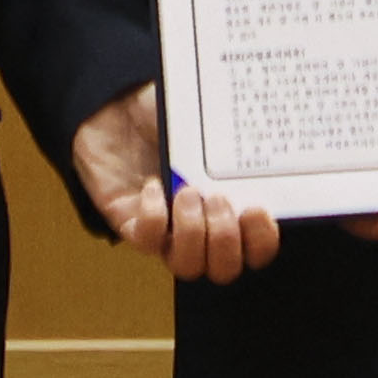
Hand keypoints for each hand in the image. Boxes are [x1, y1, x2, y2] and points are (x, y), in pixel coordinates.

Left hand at [72, 85, 290, 282]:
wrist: (115, 109)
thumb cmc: (165, 115)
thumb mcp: (204, 123)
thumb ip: (231, 136)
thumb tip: (257, 132)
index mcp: (228, 206)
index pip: (256, 249)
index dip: (261, 242)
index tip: (256, 210)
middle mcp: (201, 227)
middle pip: (224, 269)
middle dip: (226, 241)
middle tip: (219, 201)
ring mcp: (166, 231)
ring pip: (188, 266)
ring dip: (193, 233)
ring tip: (187, 193)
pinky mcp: (131, 227)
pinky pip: (148, 241)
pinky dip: (154, 216)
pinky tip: (153, 186)